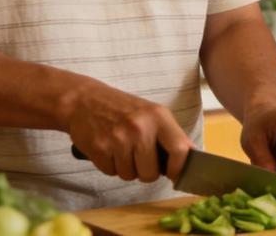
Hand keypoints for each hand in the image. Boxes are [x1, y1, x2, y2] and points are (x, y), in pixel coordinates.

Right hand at [65, 79, 194, 183]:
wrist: (84, 100)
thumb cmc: (122, 109)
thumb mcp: (152, 113)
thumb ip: (171, 135)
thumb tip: (191, 157)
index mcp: (158, 116)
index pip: (180, 150)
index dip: (179, 168)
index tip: (174, 174)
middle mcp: (140, 127)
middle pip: (151, 173)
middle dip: (145, 172)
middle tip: (138, 157)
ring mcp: (118, 138)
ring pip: (130, 175)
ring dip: (126, 168)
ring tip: (121, 148)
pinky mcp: (99, 148)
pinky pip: (111, 173)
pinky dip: (110, 166)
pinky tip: (108, 148)